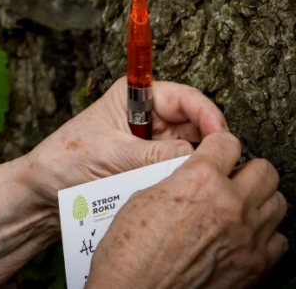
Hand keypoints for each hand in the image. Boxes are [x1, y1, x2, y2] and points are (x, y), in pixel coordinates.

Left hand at [16, 77, 227, 206]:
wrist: (42, 191)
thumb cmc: (64, 162)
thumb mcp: (111, 155)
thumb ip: (152, 155)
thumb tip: (193, 156)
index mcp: (133, 96)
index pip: (184, 96)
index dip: (207, 113)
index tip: (220, 136)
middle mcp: (146, 115)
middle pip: (194, 124)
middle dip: (204, 143)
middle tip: (214, 167)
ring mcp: (149, 141)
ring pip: (188, 149)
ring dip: (191, 164)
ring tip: (192, 181)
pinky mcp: (148, 165)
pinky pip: (174, 169)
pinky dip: (178, 178)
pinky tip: (178, 190)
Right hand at [87, 132, 287, 287]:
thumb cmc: (130, 250)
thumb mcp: (144, 197)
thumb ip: (178, 180)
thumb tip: (191, 175)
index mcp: (198, 180)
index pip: (227, 143)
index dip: (218, 144)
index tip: (216, 149)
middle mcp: (229, 204)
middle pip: (264, 170)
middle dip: (246, 169)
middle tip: (231, 176)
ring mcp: (247, 236)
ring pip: (277, 202)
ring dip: (259, 199)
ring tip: (239, 205)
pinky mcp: (255, 265)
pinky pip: (278, 239)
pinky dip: (264, 234)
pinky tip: (243, 235)